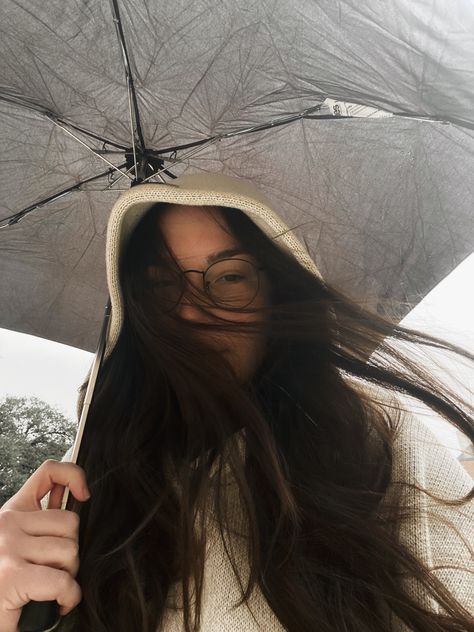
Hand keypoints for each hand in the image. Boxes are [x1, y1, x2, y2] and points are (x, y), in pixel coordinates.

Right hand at [0, 460, 89, 631]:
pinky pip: (61, 581)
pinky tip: (59, 603)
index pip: (48, 472)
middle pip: (71, 522)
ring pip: (69, 552)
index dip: (74, 476)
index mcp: (13, 512)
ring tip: (52, 588)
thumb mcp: (19, 541)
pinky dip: (68, 596)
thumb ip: (43, 521)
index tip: (84, 494)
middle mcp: (9, 524)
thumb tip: (77, 497)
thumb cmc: (3, 579)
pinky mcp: (12, 577)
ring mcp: (9, 548)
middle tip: (57, 570)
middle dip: (71, 551)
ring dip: (69, 576)